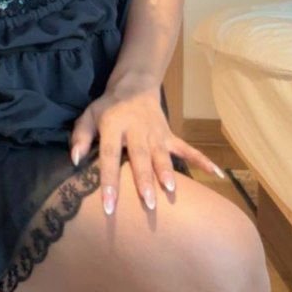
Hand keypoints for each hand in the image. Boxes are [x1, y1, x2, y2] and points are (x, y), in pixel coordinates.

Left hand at [69, 84, 223, 214]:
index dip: (109, 181)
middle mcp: (137, 130)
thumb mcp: (88, 115)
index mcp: (114, 126)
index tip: (109, 205)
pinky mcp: (170, 135)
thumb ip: (80, 137)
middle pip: (140, 157)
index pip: (111, 156)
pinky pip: (187, 149)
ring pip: (162, 155)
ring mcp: (156, 133)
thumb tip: (74, 159)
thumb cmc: (107, 107)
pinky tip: (217, 174)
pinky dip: (202, 160)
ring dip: (167, 172)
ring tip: (171, 191)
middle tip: (148, 203)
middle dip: (144, 180)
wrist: (134, 85)